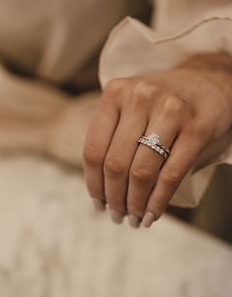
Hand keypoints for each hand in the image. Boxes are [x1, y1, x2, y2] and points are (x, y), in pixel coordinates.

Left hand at [82, 52, 231, 227]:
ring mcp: (170, 111)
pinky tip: (153, 215)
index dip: (93, 184)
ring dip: (135, 204)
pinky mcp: (196, 128)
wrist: (206, 82)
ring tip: (134, 219)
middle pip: (116, 164)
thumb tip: (101, 187)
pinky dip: (159, 201)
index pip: (93, 150)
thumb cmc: (161, 101)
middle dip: (114, 199)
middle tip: (118, 216)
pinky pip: (171, 174)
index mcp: (115, 93)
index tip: (98, 203)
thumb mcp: (130, 105)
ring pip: (142, 172)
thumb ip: (112, 134)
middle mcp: (139, 98)